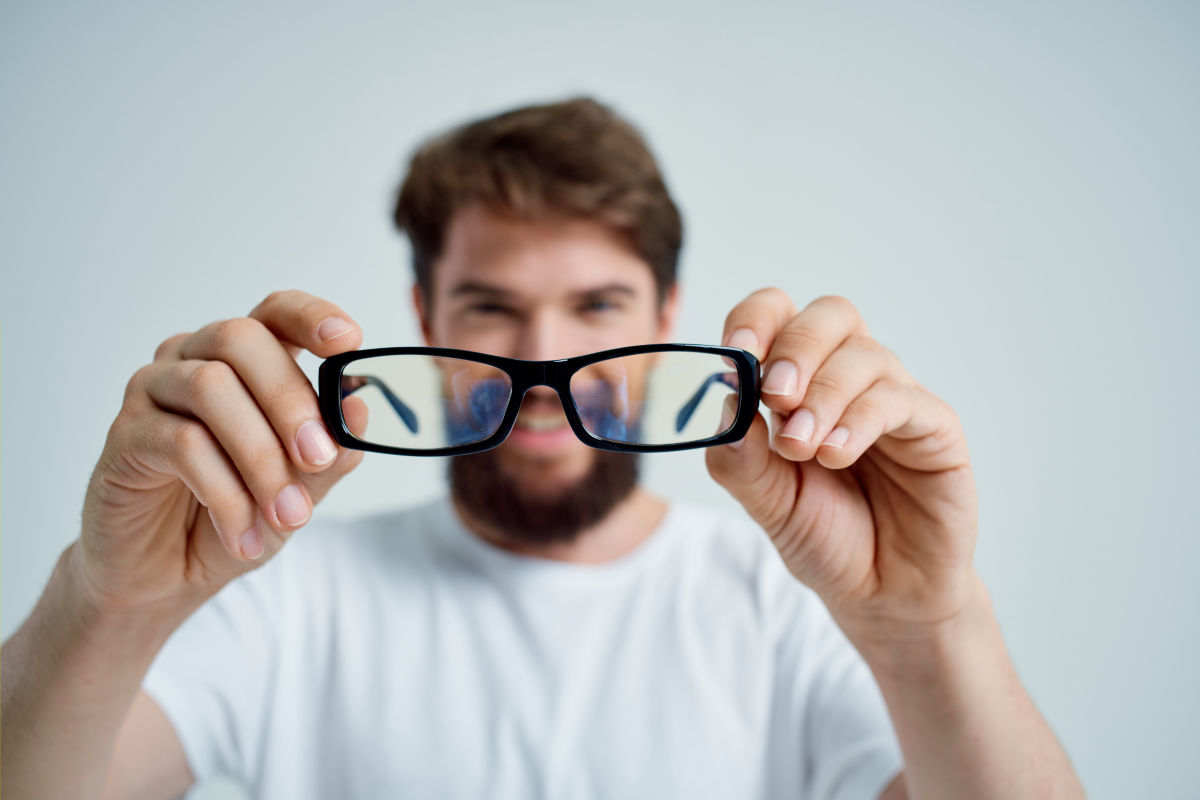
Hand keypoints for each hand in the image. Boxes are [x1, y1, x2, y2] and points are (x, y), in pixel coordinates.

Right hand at [75, 291, 365, 617]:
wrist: (167, 574)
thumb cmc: (236, 513)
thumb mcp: (299, 489)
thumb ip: (330, 452)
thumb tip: (358, 407)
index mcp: (246, 360)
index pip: (276, 312)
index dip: (312, 316)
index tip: (349, 341)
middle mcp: (194, 359)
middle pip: (242, 340)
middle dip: (290, 400)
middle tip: (318, 458)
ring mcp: (153, 390)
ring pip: (210, 388)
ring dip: (260, 456)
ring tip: (288, 515)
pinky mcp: (125, 433)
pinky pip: (182, 444)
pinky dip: (226, 494)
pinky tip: (245, 535)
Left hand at [707, 291, 978, 653]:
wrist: (881, 596)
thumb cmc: (826, 538)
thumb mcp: (766, 502)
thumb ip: (741, 458)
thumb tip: (725, 403)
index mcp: (802, 383)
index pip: (780, 317)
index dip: (756, 319)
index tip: (734, 354)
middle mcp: (850, 379)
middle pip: (830, 316)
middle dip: (795, 347)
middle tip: (774, 397)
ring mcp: (894, 399)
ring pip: (864, 354)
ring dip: (824, 395)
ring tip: (802, 447)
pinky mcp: (935, 428)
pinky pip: (900, 399)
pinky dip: (860, 419)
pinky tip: (836, 453)